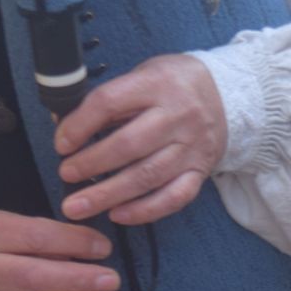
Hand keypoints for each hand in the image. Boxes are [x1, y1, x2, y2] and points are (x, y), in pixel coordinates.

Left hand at [55, 54, 226, 226]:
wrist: (228, 95)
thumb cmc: (173, 84)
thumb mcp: (143, 75)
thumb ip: (109, 99)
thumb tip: (64, 125)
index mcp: (157, 84)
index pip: (110, 103)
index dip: (80, 125)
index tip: (61, 143)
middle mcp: (178, 115)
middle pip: (128, 145)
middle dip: (91, 164)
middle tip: (65, 175)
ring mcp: (192, 146)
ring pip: (147, 176)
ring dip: (107, 195)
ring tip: (77, 207)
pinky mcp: (200, 170)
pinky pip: (173, 197)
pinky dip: (144, 211)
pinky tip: (118, 215)